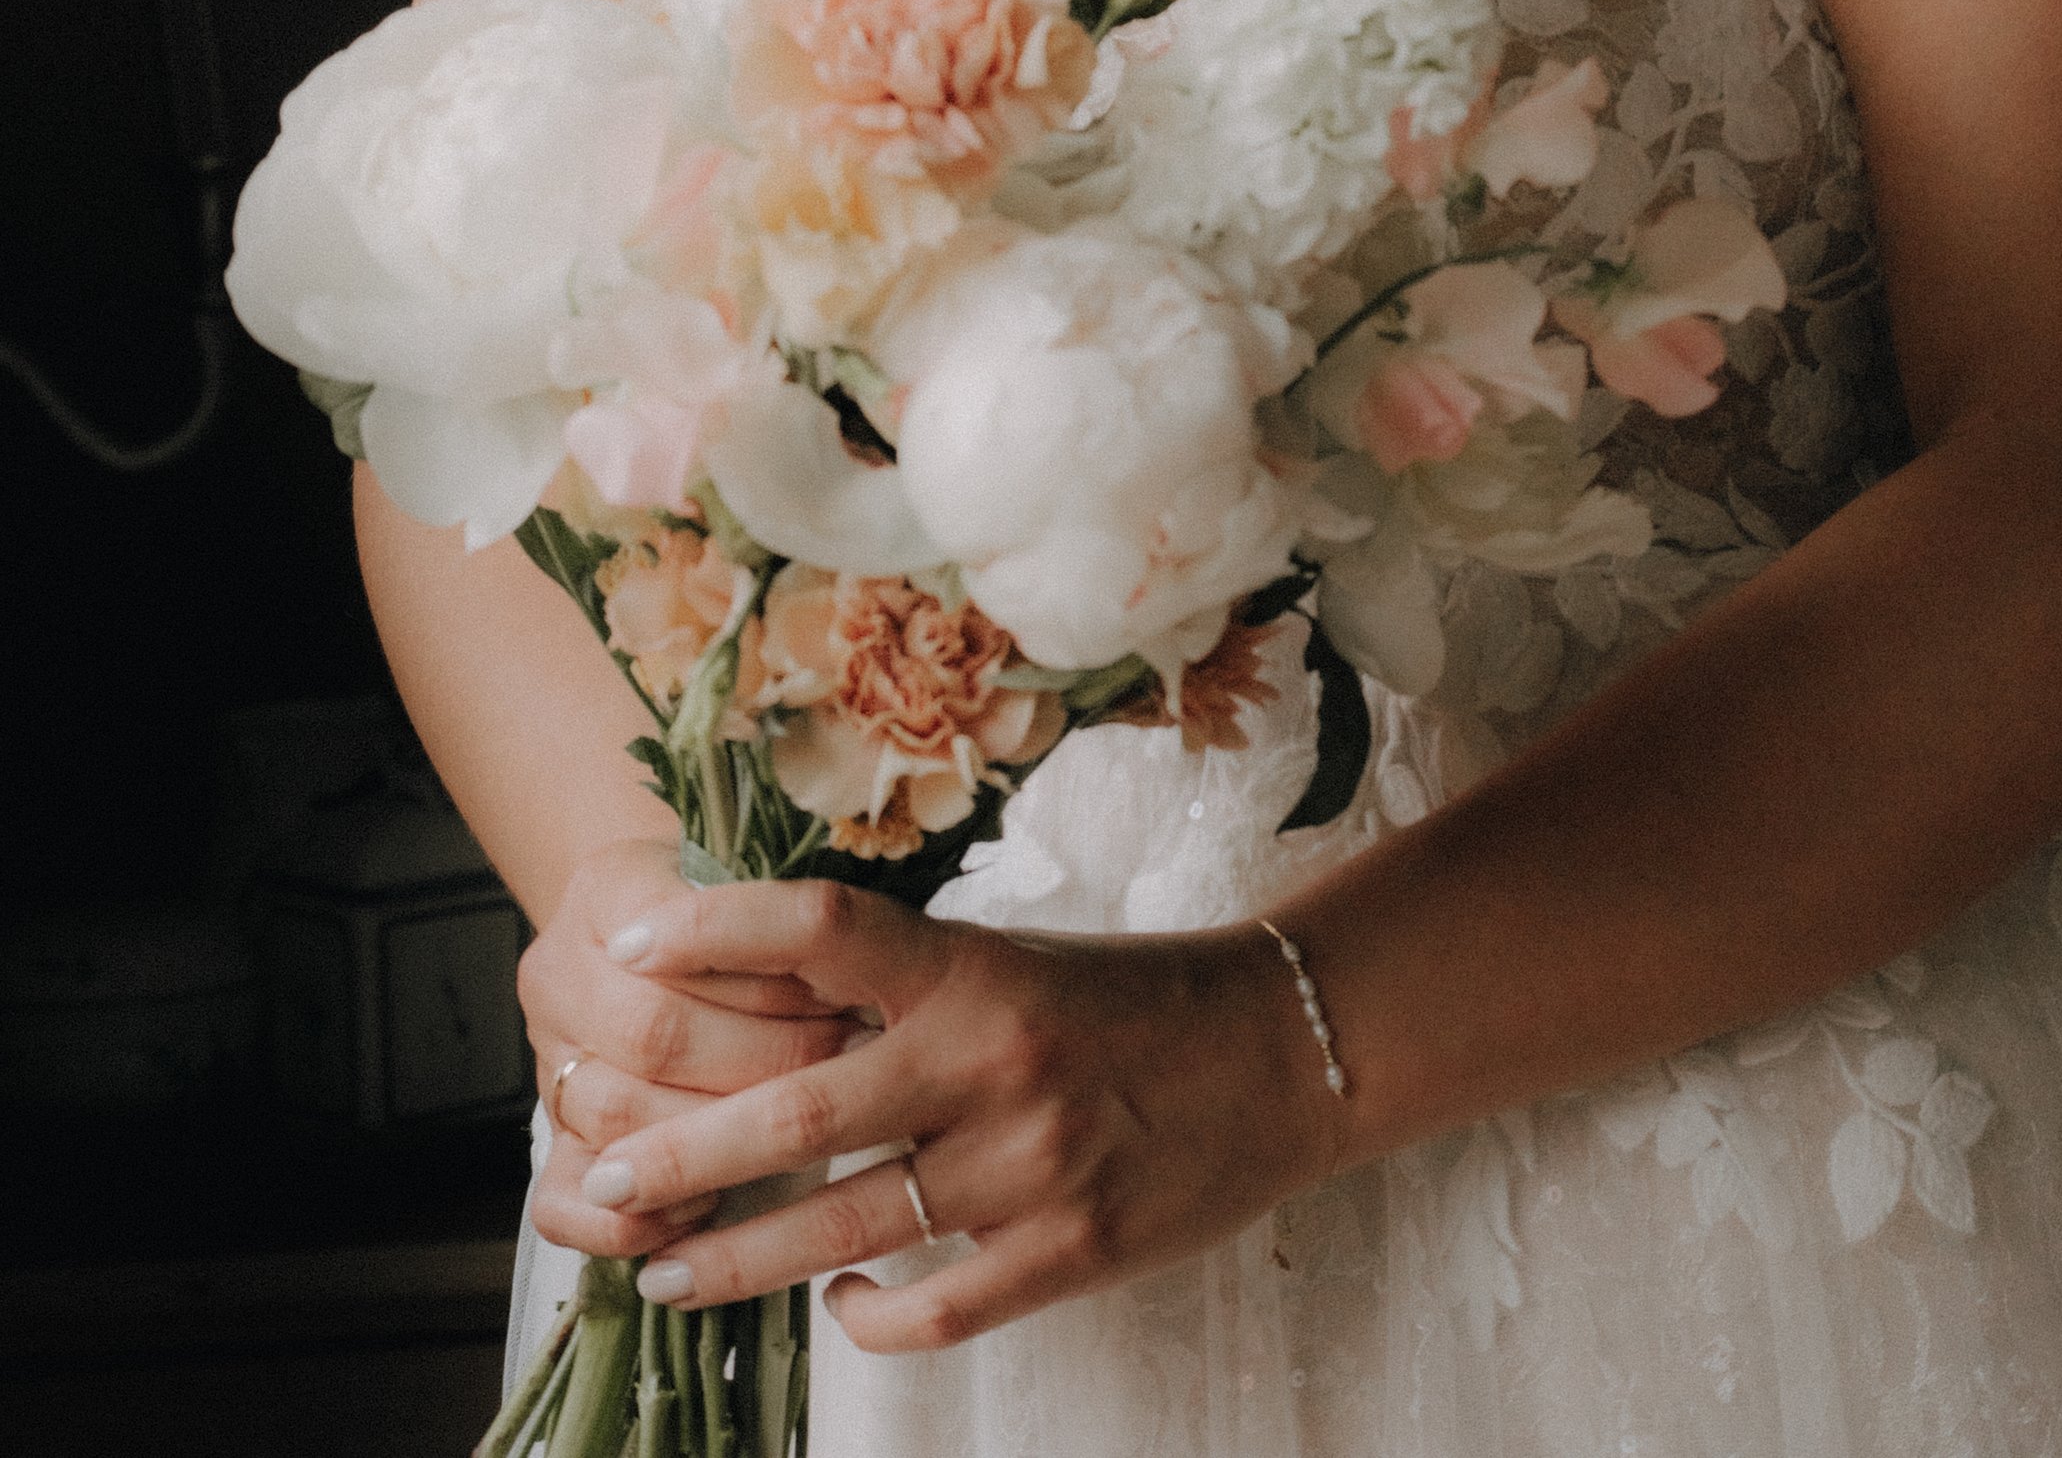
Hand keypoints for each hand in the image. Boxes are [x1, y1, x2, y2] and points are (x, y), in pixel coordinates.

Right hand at [518, 839, 864, 1266]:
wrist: (652, 927)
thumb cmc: (722, 902)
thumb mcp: (743, 870)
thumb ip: (772, 909)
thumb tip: (848, 982)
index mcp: (608, 891)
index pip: (686, 942)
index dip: (772, 980)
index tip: (852, 996)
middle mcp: (559, 975)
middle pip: (655, 1032)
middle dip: (764, 1057)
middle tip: (847, 1066)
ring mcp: (550, 1065)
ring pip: (615, 1114)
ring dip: (714, 1135)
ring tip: (797, 1135)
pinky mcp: (551, 1146)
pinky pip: (559, 1203)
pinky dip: (634, 1220)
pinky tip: (706, 1209)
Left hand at [568, 882, 1342, 1353]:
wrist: (1281, 1052)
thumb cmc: (1125, 998)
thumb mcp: (1011, 959)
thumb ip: (902, 990)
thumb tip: (762, 1007)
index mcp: (974, 968)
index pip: (825, 928)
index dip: (720, 928)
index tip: (628, 942)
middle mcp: (993, 1061)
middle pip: (800, 1110)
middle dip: (682, 1152)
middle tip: (597, 1174)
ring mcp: (1030, 1165)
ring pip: (847, 1227)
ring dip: (738, 1257)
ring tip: (660, 1269)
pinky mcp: (1069, 1250)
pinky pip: (936, 1309)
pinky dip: (868, 1316)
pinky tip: (833, 1305)